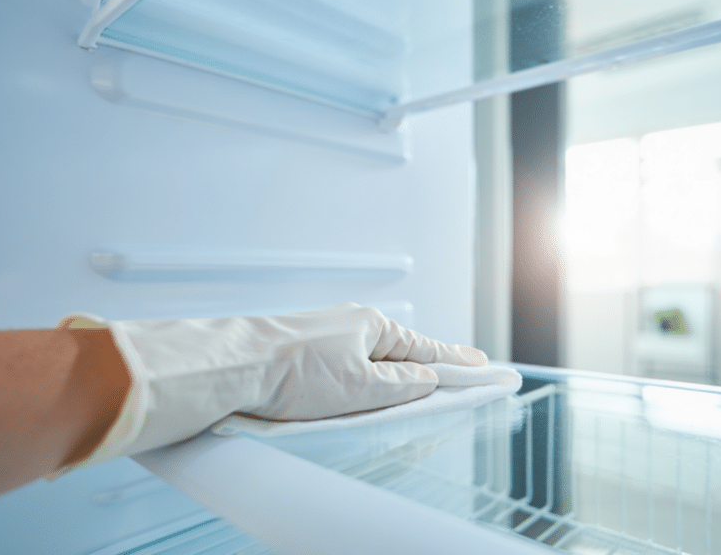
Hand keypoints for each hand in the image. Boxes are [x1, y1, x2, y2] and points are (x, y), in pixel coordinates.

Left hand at [58, 303, 486, 471]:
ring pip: (371, 361)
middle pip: (400, 352)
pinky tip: (360, 394)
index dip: (457, 361)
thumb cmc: (294, 370)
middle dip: (424, 369)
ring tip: (408, 396)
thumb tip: (427, 380)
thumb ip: (402, 385)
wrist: (237, 366)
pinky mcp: (305, 351)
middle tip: (454, 380)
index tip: (484, 366)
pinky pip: (347, 366)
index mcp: (374, 326)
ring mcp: (328, 336)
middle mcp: (353, 325)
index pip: (428, 348)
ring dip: (390, 378)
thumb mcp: (363, 387)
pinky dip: (362, 380)